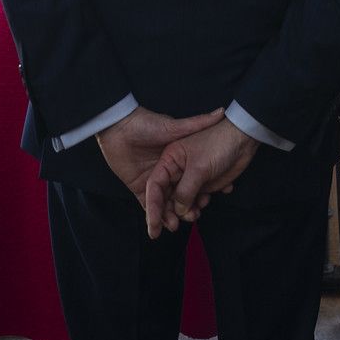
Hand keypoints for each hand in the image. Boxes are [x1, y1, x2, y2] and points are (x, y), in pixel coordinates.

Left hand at [96, 107, 223, 215]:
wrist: (119, 127)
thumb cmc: (147, 124)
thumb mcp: (175, 127)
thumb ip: (197, 123)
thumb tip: (221, 112)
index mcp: (177, 159)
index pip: (191, 179)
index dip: (198, 192)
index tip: (205, 202)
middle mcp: (168, 172)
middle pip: (180, 194)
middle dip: (187, 208)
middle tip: (193, 217)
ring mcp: (152, 180)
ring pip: (166, 203)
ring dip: (171, 216)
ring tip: (175, 226)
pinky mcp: (138, 187)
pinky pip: (148, 206)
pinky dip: (155, 217)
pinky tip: (161, 226)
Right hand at [143, 119, 258, 236]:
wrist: (243, 139)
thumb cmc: (218, 144)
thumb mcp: (199, 168)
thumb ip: (185, 192)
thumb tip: (179, 211)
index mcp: (169, 160)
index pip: (155, 186)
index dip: (153, 207)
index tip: (154, 227)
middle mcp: (176, 170)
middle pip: (166, 197)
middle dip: (172, 212)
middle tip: (178, 224)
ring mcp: (190, 178)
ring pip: (182, 202)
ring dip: (188, 210)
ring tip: (198, 211)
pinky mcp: (203, 184)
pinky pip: (196, 200)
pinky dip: (200, 204)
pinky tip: (211, 197)